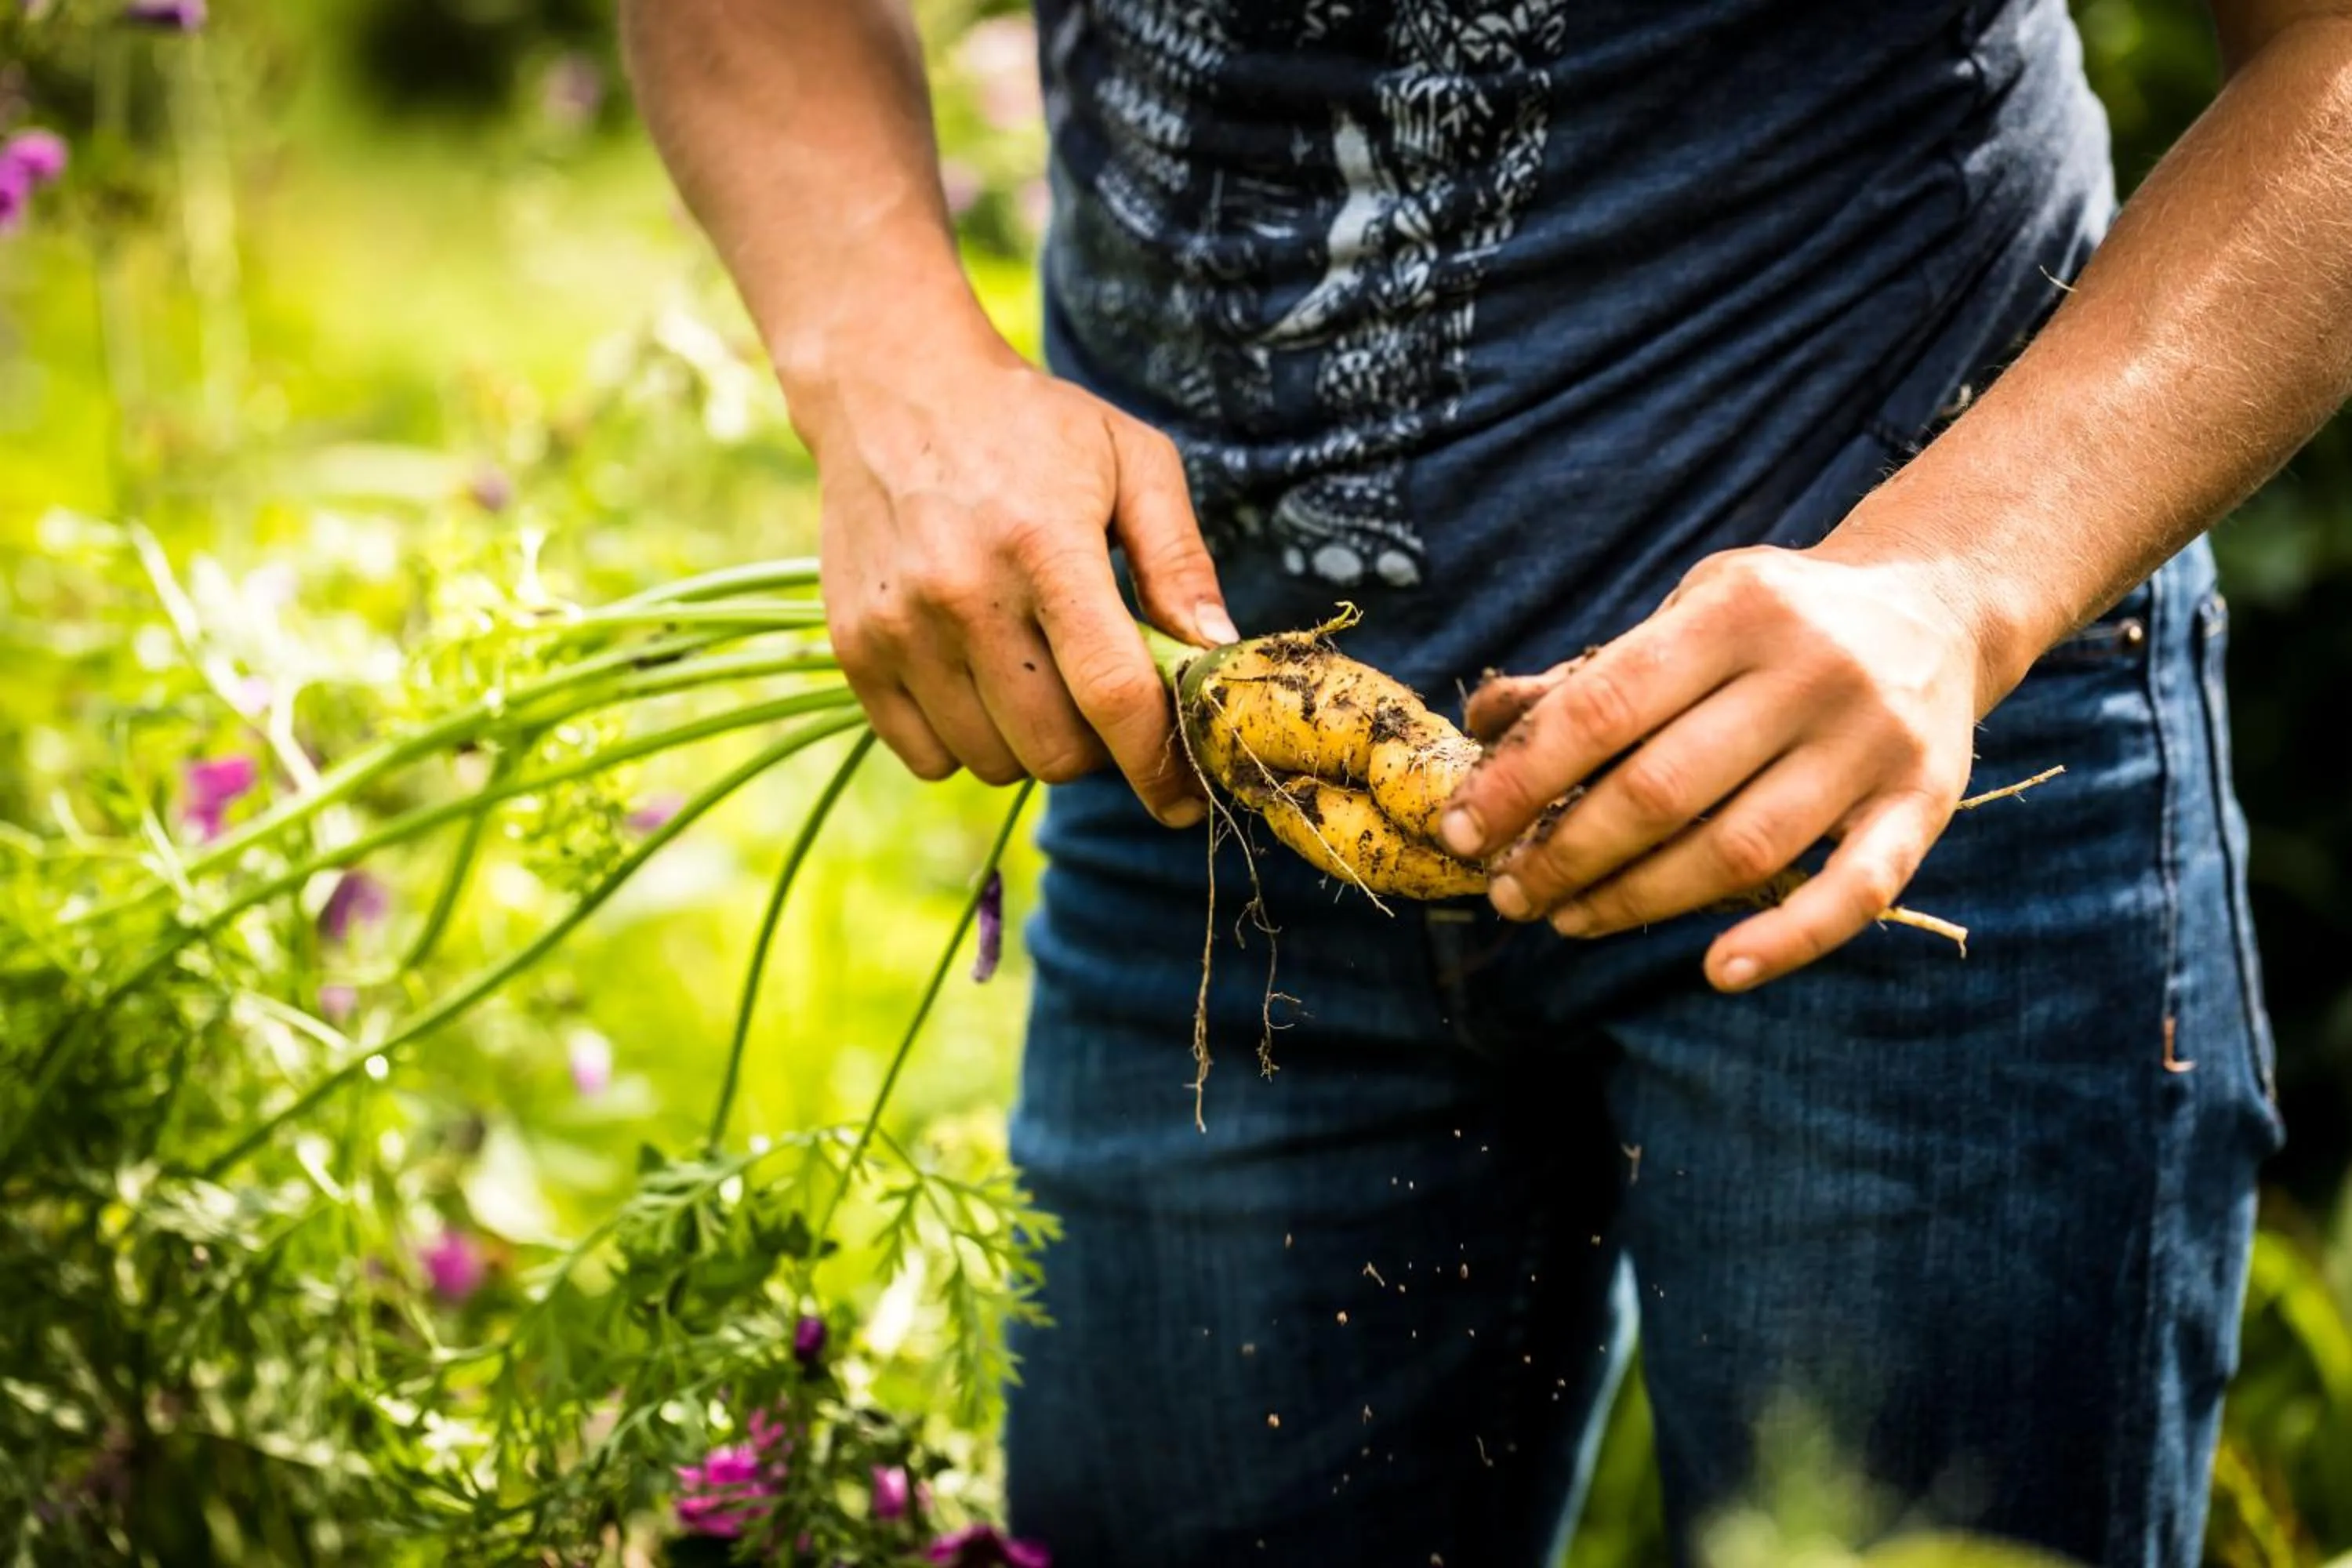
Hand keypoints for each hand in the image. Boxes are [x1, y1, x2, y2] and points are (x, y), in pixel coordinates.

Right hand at [796, 327, 1234, 824]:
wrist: (892, 387)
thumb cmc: (1031, 425)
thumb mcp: (1132, 460)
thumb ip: (1181, 560)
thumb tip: (1219, 656)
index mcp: (1044, 546)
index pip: (1111, 695)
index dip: (1158, 765)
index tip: (1186, 801)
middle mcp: (962, 594)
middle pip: (1054, 750)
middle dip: (1099, 749)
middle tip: (1105, 699)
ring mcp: (899, 626)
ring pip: (993, 762)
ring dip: (1032, 745)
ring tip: (1039, 675)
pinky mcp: (855, 648)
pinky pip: (926, 757)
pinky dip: (966, 743)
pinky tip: (982, 682)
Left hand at [1438, 543, 1998, 990]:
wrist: (1938, 605)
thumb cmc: (1777, 621)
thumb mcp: (1690, 611)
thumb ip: (1592, 674)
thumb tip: (1483, 723)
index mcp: (1737, 611)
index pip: (1604, 707)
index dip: (1521, 779)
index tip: (1461, 832)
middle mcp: (1812, 671)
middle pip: (1662, 789)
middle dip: (1566, 853)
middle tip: (1510, 892)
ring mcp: (1873, 742)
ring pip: (1741, 849)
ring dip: (1641, 900)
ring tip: (1571, 919)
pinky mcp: (1925, 803)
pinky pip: (1855, 890)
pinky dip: (1787, 941)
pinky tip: (1718, 970)